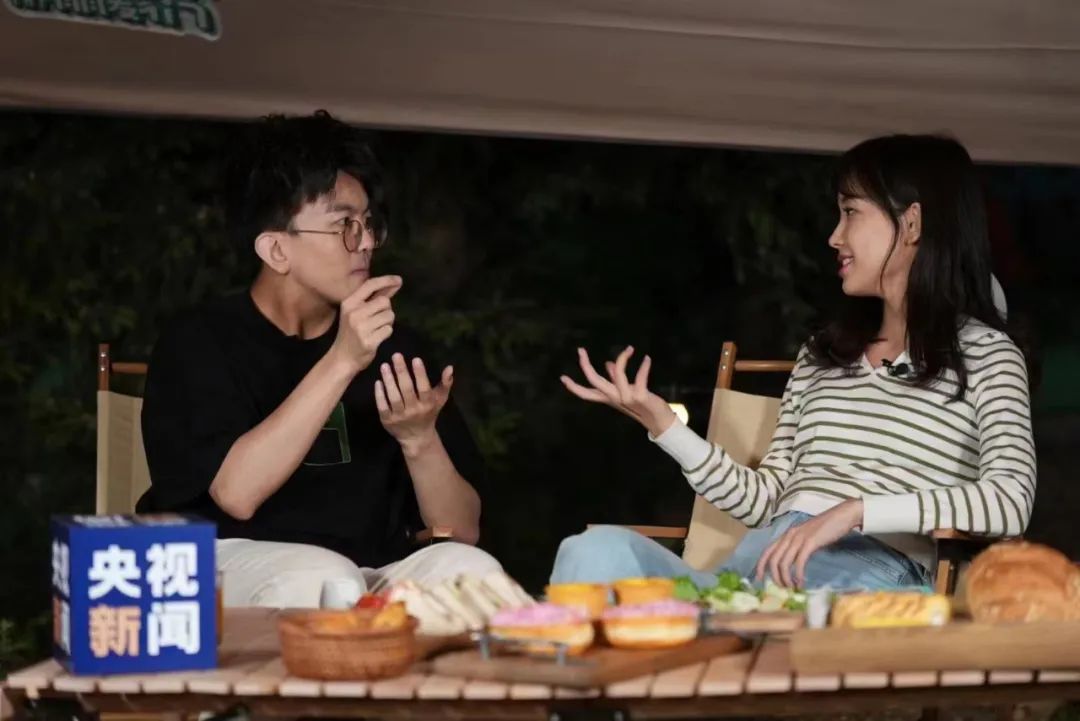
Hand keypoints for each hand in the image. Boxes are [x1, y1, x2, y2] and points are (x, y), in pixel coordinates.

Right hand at [331, 275, 402, 373]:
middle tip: (379, 319)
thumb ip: (374, 297)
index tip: (399, 280)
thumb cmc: (351, 332)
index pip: (370, 285)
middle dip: (387, 309)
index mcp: (349, 303)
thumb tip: (394, 283)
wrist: (342, 358)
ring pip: (389, 316)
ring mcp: (361, 327)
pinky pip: (389, 330)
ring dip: (388, 322)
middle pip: (385, 302)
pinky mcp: (369, 341)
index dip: (386, 280)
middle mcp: (354, 313)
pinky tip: (377, 337)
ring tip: (377, 328)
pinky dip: (387, 333)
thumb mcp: (357, 312)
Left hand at [375, 353, 452, 453]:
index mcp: (427, 405)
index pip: (424, 388)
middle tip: (396, 355)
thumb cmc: (429, 414)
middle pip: (407, 390)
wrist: (416, 437)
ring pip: (394, 397)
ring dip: (389, 381)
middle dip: (401, 372)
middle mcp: (414, 411)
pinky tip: (378, 382)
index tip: (415, 359)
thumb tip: (449, 367)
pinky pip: (382, 407)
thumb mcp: (440, 400)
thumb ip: (445, 384)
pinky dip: (379, 395)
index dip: (420, 374)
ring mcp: (400, 416)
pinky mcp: (388, 421)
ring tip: (384, 366)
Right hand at [560, 346, 675, 436]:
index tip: (562, 377)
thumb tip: (607, 363)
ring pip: (618, 375)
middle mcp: (614, 398)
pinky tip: (647, 359)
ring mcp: (626, 398)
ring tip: (630, 348)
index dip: (573, 387)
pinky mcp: (640, 397)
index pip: (586, 393)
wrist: (658, 420)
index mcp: (608, 398)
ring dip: (623, 359)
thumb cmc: (641, 404)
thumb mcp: (625, 390)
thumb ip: (615, 378)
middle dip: (585, 365)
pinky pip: (640, 378)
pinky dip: (643, 367)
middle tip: (580, 350)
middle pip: (594, 381)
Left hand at [755, 500, 863, 587]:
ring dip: (786, 578)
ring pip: (784, 562)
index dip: (760, 566)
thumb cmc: (825, 528)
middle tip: (782, 588)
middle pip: (773, 560)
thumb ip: (797, 547)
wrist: (841, 516)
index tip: (759, 579)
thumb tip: (793, 564)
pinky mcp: (810, 542)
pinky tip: (801, 582)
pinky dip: (798, 574)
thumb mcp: (806, 537)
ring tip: (792, 587)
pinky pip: (799, 562)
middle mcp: (789, 536)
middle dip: (775, 577)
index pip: (767, 551)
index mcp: (786, 534)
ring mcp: (799, 538)